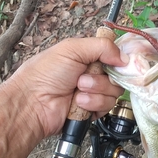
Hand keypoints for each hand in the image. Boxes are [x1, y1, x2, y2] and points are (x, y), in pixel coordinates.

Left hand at [8, 37, 127, 136]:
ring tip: (77, 92)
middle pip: (117, 76)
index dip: (118, 60)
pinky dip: (93, 104)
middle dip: (101, 79)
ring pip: (113, 92)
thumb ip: (102, 46)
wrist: (33, 104)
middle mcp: (92, 74)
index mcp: (87, 56)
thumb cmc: (45, 73)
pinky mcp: (92, 111)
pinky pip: (107, 107)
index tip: (117, 63)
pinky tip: (78, 103)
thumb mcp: (72, 49)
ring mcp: (93, 93)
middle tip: (82, 80)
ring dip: (96, 92)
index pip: (114, 55)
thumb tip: (125, 57)